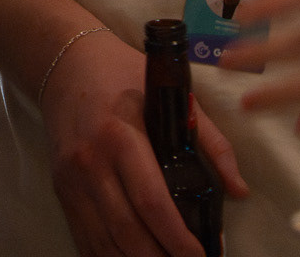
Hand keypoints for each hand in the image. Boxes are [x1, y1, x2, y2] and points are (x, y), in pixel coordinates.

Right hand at [41, 26, 247, 256]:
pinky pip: (84, 239)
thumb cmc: (121, 74)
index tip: (200, 255)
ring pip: (104, 243)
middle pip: (127, 231)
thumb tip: (239, 189)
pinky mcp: (61, 190)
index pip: (151, 200)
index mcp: (120, 135)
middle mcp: (90, 162)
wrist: (64, 62)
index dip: (177, 237)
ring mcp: (71, 180)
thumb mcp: (167, 93)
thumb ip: (209, 139)